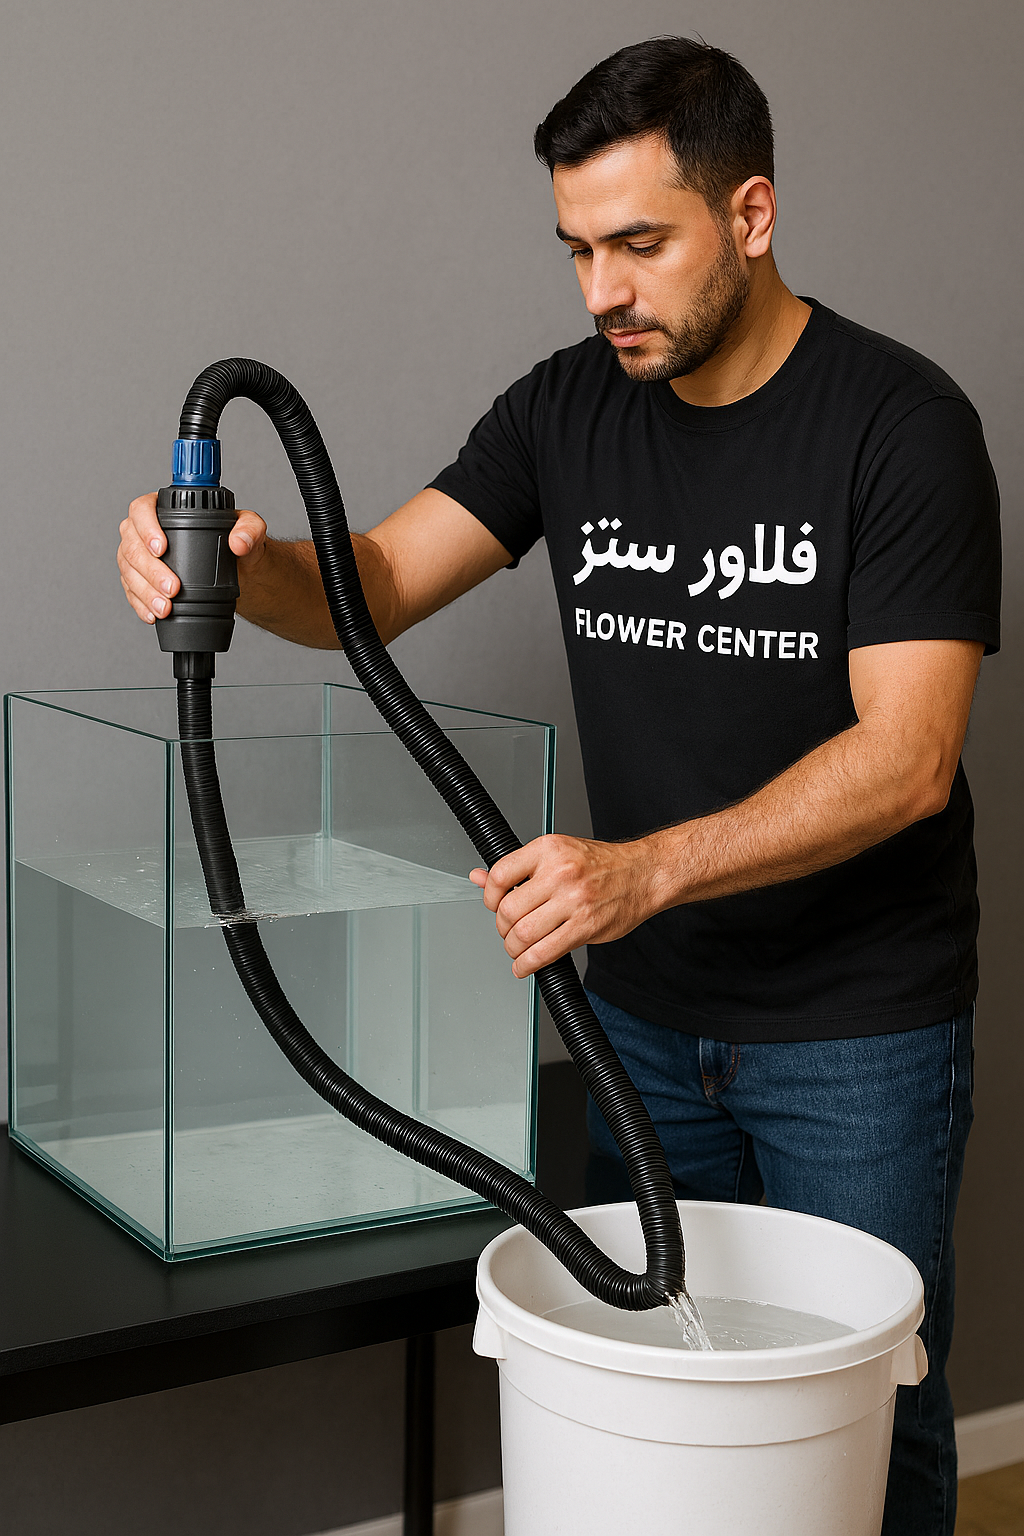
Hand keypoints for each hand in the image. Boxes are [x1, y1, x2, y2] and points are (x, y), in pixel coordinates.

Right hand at [117, 492, 267, 624]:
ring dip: (145, 592)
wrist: (241, 574)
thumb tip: (238, 542)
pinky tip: (152, 614)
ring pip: (129, 571)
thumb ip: (250, 529)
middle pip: (132, 545)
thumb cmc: (240, 545)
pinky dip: (141, 604)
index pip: (142, 509)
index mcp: (166, 509)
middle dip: (150, 570)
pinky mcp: (141, 579)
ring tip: (165, 608)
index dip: (146, 528)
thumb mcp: (252, 531)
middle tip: (172, 588)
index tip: (161, 548)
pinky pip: (132, 592)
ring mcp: (141, 556)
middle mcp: (146, 530)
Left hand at [469, 833, 658, 977]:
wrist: (643, 874)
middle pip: (508, 910)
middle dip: (503, 928)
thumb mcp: (557, 854)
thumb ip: (517, 868)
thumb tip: (478, 877)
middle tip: (510, 931)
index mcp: (548, 849)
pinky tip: (526, 964)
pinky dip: (528, 964)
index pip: (501, 875)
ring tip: (518, 948)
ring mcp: (574, 900)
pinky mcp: (586, 926)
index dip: (489, 897)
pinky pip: (545, 953)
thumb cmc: (601, 865)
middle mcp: (560, 872)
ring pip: (523, 934)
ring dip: (513, 949)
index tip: (493, 906)